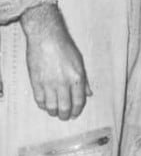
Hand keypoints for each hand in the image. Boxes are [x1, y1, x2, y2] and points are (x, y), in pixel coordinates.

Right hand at [20, 4, 91, 119]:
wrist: (47, 38)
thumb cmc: (65, 47)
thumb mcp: (80, 62)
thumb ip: (84, 80)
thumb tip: (89, 93)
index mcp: (77, 77)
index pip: (78, 101)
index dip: (77, 110)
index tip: (75, 114)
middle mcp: (63, 83)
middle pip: (65, 107)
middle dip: (65, 115)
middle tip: (65, 116)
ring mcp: (48, 83)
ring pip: (51, 107)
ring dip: (54, 112)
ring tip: (55, 112)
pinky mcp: (36, 82)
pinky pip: (39, 100)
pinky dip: (42, 105)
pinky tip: (45, 104)